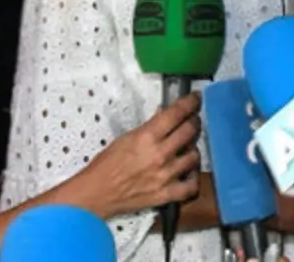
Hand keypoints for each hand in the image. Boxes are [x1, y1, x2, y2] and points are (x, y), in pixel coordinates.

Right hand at [80, 93, 201, 218]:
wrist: (97, 192)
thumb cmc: (106, 164)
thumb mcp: (125, 138)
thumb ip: (148, 127)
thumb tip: (163, 115)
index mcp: (147, 137)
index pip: (176, 114)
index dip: (190, 103)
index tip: (196, 99)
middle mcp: (160, 154)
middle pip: (189, 131)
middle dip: (194, 122)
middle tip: (193, 121)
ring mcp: (165, 175)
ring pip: (194, 157)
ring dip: (193, 149)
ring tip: (188, 148)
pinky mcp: (166, 194)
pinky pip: (191, 186)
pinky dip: (193, 178)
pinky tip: (188, 173)